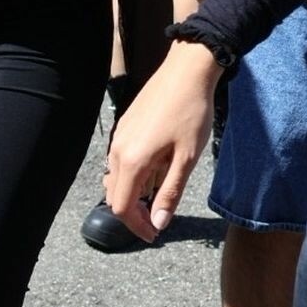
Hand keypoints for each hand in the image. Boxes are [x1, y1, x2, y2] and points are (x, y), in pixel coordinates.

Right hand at [103, 42, 221, 242]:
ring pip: (116, 178)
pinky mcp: (125, 127)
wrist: (185, 72)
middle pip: (115, 195)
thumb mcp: (186, 159)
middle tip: (157, 220)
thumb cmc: (190, 113)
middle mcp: (118, 151)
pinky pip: (120, 160)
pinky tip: (156, 170)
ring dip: (133, 194)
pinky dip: (132, 175)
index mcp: (132, 161)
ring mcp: (119, 137)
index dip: (136, 226)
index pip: (122, 207)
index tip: (154, 235)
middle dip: (133, 213)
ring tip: (157, 197)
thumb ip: (170, 193)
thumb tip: (159, 223)